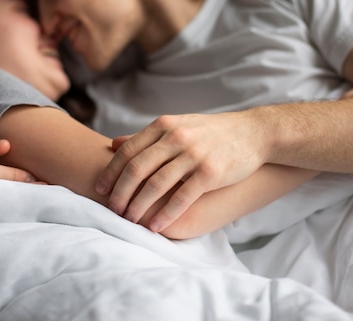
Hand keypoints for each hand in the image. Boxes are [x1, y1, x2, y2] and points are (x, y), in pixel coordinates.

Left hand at [95, 111, 267, 231]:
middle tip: (111, 210)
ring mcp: (193, 155)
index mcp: (165, 125)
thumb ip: (147, 136)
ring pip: (156, 184)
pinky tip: (155, 227)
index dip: (110, 171)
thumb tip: (114, 144)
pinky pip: (182, 197)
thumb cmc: (211, 132)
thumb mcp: (178, 125)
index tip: (99, 189)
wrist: (254, 133)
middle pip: (137, 169)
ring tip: (128, 221)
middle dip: (120, 193)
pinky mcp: (210, 172)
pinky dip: (165, 214)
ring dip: (138, 206)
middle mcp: (176, 137)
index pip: (128, 150)